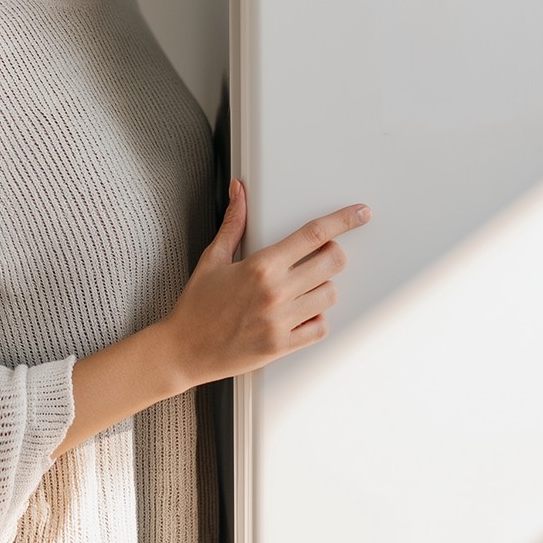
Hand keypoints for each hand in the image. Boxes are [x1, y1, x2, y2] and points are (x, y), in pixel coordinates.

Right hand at [161, 179, 370, 388]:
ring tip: (303, 286)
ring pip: (330, 294)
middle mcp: (276, 293)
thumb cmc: (196, 306)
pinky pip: (320, 327)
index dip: (343, 220)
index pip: (314, 234)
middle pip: (333, 262)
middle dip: (333, 254)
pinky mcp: (283, 346)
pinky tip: (300, 312)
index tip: (360, 214)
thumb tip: (239, 191)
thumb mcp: (213, 258)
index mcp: (261, 266)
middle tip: (320, 255)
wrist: (182, 351)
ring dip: (323, 286)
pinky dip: (316, 318)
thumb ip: (234, 222)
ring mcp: (282, 322)